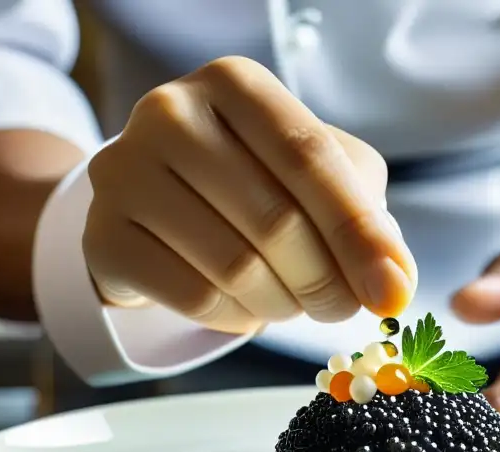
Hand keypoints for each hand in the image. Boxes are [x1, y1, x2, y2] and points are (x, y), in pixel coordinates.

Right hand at [84, 56, 415, 332]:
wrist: (159, 203)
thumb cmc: (257, 183)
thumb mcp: (322, 180)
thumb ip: (368, 222)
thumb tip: (396, 287)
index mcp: (236, 85)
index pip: (310, 158)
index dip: (359, 233)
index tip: (392, 292)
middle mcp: (171, 113)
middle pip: (275, 220)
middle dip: (326, 281)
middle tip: (341, 306)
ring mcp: (125, 171)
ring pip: (236, 268)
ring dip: (284, 304)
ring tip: (292, 300)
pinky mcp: (103, 235)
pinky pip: (194, 298)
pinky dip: (237, 318)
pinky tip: (244, 306)